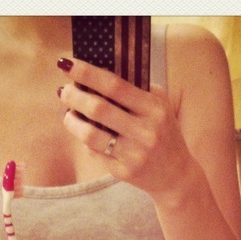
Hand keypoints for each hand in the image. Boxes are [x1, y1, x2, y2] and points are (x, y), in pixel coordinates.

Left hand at [57, 57, 193, 197]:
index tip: (67, 65)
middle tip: (64, 91)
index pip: (115, 86)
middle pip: (98, 109)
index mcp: (155, 109)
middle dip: (74, 96)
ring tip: (68, 114)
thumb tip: (96, 70)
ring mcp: (135, 155)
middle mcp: (146, 132)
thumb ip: (135, 88)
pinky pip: (95, 153)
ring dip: (72, 121)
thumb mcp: (160, 106)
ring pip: (91, 135)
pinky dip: (85, 141)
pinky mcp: (124, 172)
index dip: (87, 73)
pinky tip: (85, 134)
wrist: (176, 175)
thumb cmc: (164, 133)